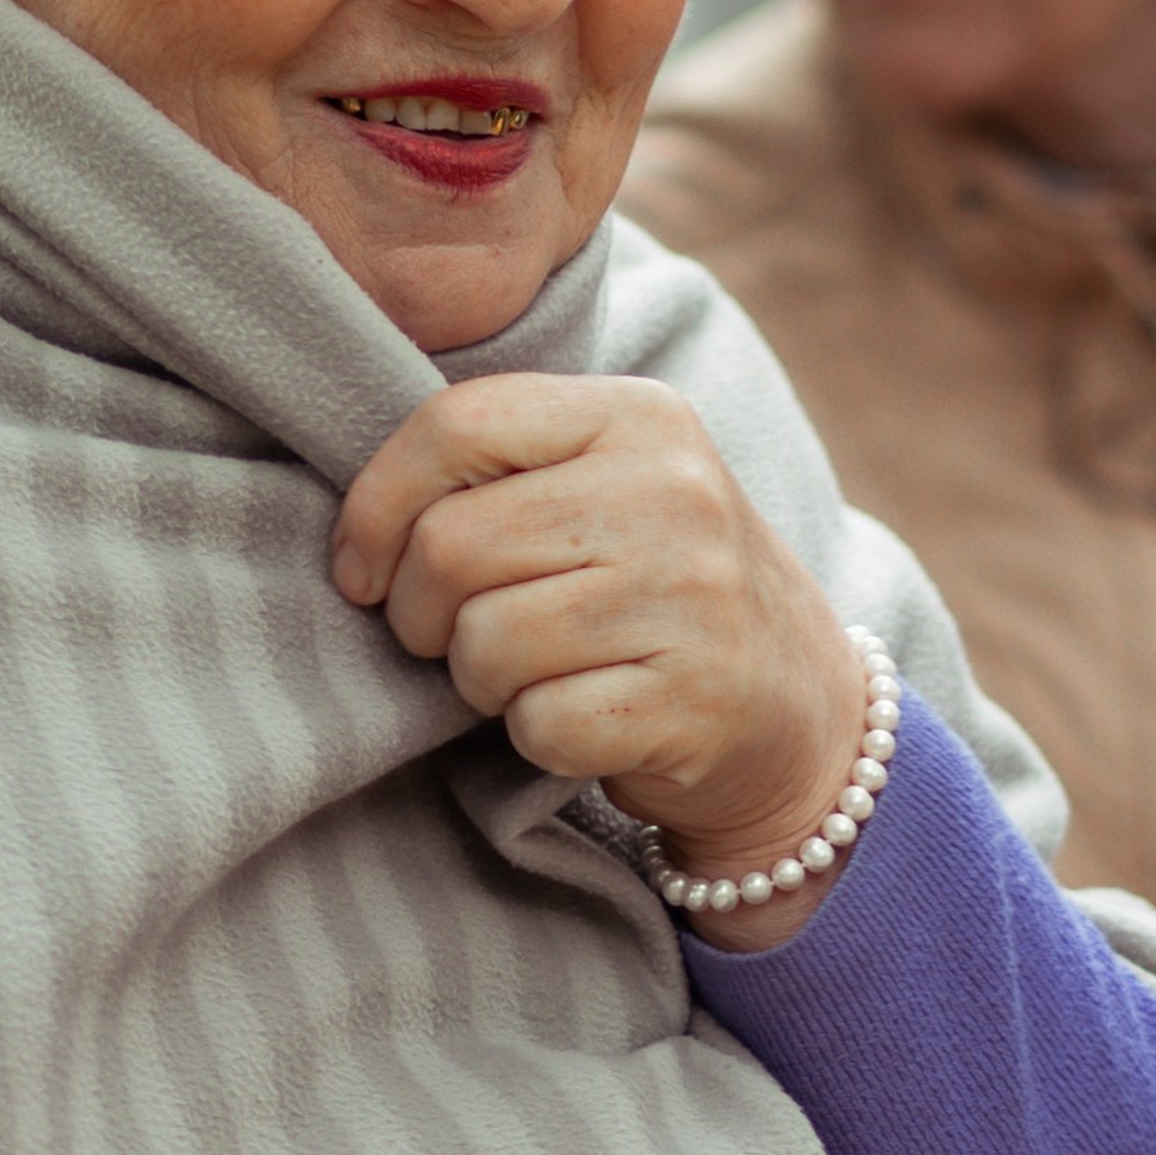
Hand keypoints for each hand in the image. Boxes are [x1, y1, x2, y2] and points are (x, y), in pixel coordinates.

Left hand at [333, 376, 867, 939]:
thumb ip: (503, 467)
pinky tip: (585, 715)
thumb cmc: (658, 587)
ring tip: (533, 671)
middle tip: (455, 635)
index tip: (365, 568)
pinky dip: (536, 737)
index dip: (375, 505)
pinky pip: (539, 724)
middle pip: (451, 546)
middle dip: (421, 613)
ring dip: (479, 680)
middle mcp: (675, 494)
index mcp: (639, 416)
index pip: (456, 424)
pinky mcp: (695, 700)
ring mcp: (694, 598)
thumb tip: (356, 521)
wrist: (798, 705)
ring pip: (485, 643)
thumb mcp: (606, 485)